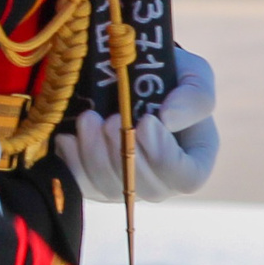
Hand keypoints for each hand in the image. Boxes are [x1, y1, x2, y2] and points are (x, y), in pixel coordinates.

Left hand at [59, 47, 217, 204]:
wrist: (128, 76)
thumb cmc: (168, 77)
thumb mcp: (193, 76)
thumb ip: (194, 97)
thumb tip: (169, 119)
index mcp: (193, 159)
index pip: (186, 178)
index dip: (164, 155)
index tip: (146, 121)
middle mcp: (162, 180)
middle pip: (146, 188)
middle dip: (124, 152)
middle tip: (111, 119)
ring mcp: (128, 185)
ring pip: (111, 188)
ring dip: (95, 153)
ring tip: (88, 119)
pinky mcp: (95, 182)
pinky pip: (82, 184)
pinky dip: (72, 160)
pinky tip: (69, 136)